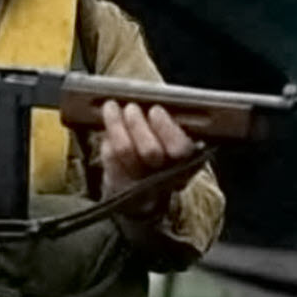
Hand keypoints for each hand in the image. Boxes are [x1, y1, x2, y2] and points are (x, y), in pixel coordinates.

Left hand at [98, 101, 198, 217]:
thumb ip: (169, 124)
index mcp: (189, 162)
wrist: (145, 192)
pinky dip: (108, 137)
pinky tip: (109, 124)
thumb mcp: (175, 139)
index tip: (155, 110)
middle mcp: (167, 178)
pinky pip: (109, 156)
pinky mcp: (118, 185)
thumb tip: (151, 104)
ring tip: (113, 108)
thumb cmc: (164, 152)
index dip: (166, 128)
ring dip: (117, 124)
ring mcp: (140, 186)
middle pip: (151, 151)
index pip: (180, 148)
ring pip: (125, 150)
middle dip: (138, 124)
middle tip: (131, 108)